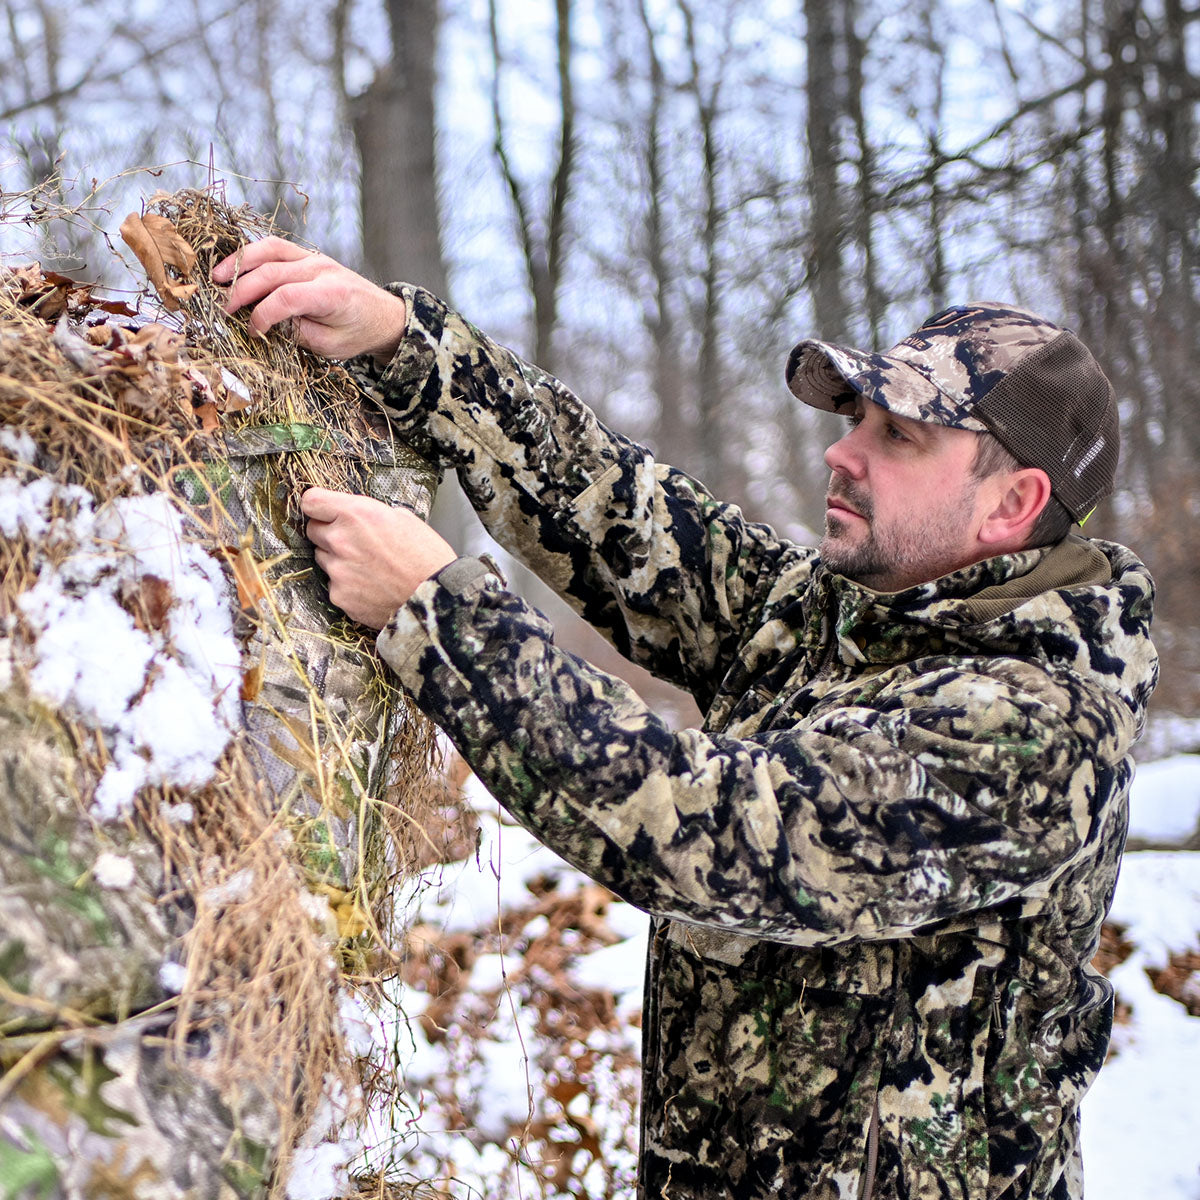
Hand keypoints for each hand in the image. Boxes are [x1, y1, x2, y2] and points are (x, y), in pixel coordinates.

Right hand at [211, 236, 408, 361]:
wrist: (382, 314)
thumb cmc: (357, 332)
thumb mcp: (331, 345)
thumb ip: (299, 333)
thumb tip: (265, 324)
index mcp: (332, 294)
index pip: (288, 298)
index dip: (263, 315)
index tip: (252, 332)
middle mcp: (321, 270)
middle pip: (272, 272)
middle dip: (242, 290)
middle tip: (222, 308)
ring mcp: (314, 258)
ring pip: (270, 250)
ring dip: (240, 263)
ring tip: (217, 278)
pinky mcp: (307, 256)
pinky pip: (276, 247)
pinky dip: (252, 254)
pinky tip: (234, 267)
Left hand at [301, 488, 456, 628]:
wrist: (437, 599)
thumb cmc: (428, 558)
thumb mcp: (405, 519)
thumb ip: (372, 514)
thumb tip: (359, 517)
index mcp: (357, 514)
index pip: (311, 501)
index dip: (318, 506)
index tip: (322, 510)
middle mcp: (341, 540)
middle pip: (313, 530)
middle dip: (329, 533)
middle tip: (353, 541)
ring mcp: (337, 570)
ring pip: (323, 558)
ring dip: (338, 559)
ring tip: (368, 567)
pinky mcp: (339, 596)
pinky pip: (334, 584)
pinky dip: (347, 585)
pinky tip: (371, 586)